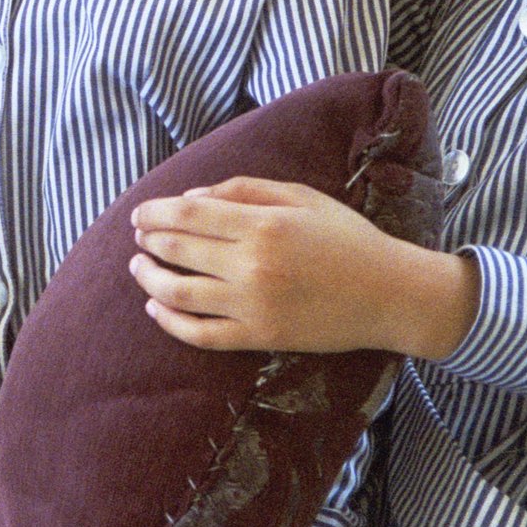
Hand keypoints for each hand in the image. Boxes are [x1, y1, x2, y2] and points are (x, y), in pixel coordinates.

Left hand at [130, 177, 476, 357]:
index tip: (140, 213)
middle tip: (137, 236)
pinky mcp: (260, 337)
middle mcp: (253, 265)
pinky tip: (156, 308)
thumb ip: (245, 190)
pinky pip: (201, 335)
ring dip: (149, 279)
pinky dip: (170, 322)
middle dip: (148, 241)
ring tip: (138, 268)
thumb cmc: (347, 238)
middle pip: (178, 250)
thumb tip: (192, 197)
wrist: (389, 293)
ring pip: (179, 295)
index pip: (188, 215)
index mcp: (264, 224)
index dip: (155, 213)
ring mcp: (254, 305)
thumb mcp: (302, 197)